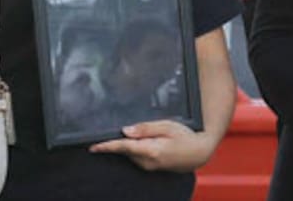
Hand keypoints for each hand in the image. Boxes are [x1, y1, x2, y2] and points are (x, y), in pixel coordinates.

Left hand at [89, 120, 217, 172]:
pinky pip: (137, 156)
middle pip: (125, 150)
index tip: (92, 146)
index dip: (107, 146)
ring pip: (130, 153)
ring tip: (135, 133)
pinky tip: (140, 140)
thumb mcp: (167, 126)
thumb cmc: (186, 136)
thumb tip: (125, 130)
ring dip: (126, 145)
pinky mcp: (151, 167)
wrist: (200, 153)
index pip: (123, 147)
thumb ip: (145, 128)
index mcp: (151, 150)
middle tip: (109, 131)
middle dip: (116, 142)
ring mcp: (149, 167)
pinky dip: (133, 149)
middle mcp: (148, 162)